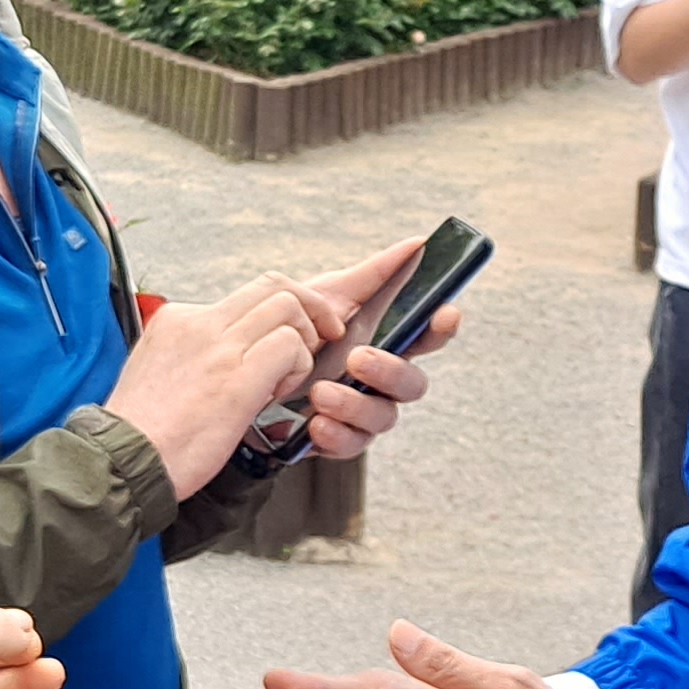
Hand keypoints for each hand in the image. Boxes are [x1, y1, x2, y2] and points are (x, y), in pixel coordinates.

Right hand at [101, 272, 344, 494]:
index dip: (276, 315)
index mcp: (177, 319)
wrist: (122, 461)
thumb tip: (219, 359)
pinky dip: (298, 367)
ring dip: (304, 340)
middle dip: (310, 308)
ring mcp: (219, 347)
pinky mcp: (237, 377)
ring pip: (288, 307)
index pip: (243, 295)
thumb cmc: (141, 432)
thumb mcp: (155, 372)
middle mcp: (199, 323)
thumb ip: (189, 355)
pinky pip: (290, 345)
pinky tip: (278, 395)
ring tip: (289, 377)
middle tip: (323, 337)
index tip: (287, 341)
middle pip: (273, 285)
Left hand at [288, 233, 461, 463]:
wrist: (243, 366)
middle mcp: (380, 381)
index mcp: (386, 342)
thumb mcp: (328, 295)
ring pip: (383, 417)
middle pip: (413, 384)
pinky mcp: (335, 438)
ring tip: (321, 392)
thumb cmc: (294, 329)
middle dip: (391, 371)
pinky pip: (350, 445)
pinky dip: (336, 435)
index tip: (445, 312)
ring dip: (356, 405)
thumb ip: (373, 274)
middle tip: (358, 358)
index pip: (427, 336)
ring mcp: (361, 412)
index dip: (442, 326)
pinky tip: (316, 422)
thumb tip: (416, 243)